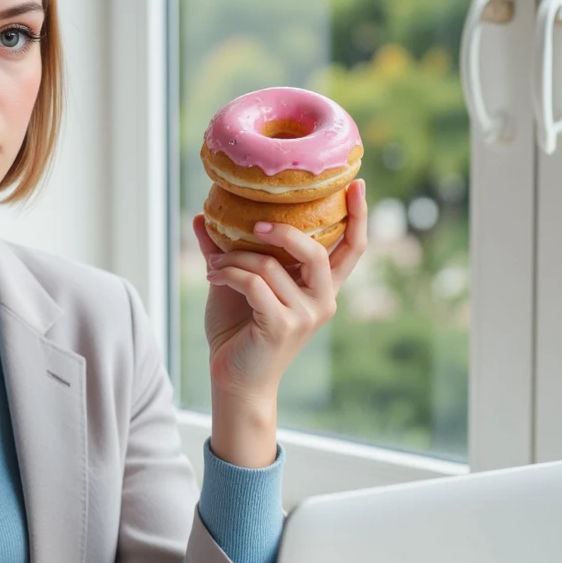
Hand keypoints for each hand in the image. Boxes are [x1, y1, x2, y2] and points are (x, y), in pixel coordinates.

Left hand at [193, 179, 367, 465]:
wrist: (233, 379)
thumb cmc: (238, 332)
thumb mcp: (238, 284)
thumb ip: (229, 251)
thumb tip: (202, 216)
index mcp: (320, 288)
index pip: (352, 249)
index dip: (359, 216)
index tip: (356, 183)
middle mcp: (321, 301)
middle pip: (315, 250)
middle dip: (284, 232)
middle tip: (257, 223)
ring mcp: (304, 316)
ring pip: (270, 264)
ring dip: (235, 258)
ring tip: (215, 264)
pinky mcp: (281, 326)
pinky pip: (253, 282)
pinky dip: (228, 273)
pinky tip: (212, 275)